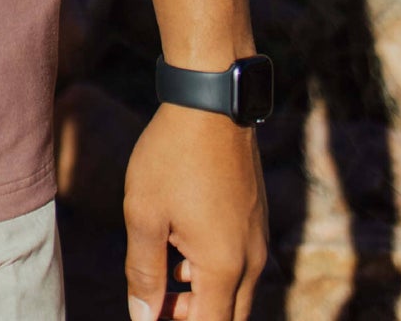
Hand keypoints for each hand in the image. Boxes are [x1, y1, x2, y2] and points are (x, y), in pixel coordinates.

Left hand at [123, 104, 267, 320]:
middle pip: (227, 316)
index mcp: (225, 267)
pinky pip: (238, 262)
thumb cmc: (172, 156)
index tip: (151, 313)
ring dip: (200, 292)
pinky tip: (180, 241)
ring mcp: (257, 237)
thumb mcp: (145, 215)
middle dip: (191, 316)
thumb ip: (143, 273)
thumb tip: (142, 317)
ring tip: (162, 267)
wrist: (210, 100)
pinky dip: (211, 268)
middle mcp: (252, 260)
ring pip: (234, 290)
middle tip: (155, 300)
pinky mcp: (255, 217)